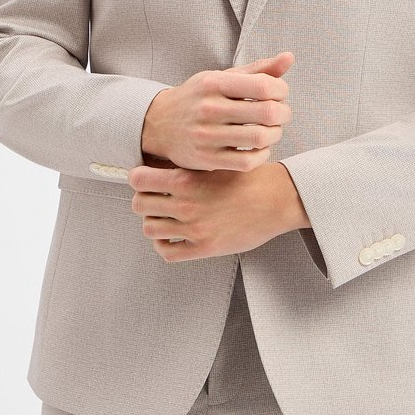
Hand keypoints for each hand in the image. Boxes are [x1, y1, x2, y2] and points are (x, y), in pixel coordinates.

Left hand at [128, 163, 284, 261]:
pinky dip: (164, 244)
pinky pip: (168, 252)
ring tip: (164, 216)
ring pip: (150, 229)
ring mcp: (194, 228)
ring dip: (154, 222)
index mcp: (186, 178)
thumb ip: (187, 167)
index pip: (138, 179)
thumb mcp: (214, 161)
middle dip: (144, 200)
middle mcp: (186, 204)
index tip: (144, 179)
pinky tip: (172, 236)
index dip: (138, 178)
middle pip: (139, 205)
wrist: (276, 198)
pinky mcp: (204, 247)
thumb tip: (160, 166)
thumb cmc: (248, 177)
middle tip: (154, 198)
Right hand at [141, 51, 293, 170]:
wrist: (158, 124)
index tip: (280, 93)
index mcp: (214, 83)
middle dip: (284, 113)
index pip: (264, 86)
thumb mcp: (222, 77)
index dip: (282, 90)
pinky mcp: (206, 159)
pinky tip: (260, 147)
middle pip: (267, 113)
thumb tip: (289, 57)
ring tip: (272, 130)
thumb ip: (258, 69)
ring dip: (275, 134)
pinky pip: (247, 162)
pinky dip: (262, 155)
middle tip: (281, 113)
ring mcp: (206, 136)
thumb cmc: (198, 97)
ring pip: (260, 138)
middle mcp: (209, 108)